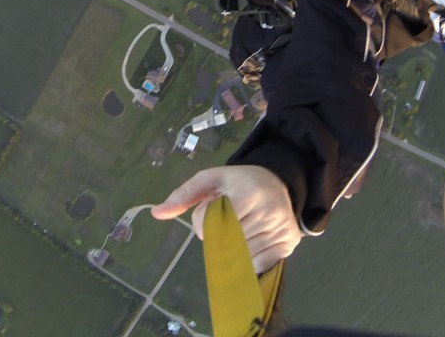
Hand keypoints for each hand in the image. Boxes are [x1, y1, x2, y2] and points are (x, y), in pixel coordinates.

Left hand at [151, 165, 302, 272]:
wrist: (277, 182)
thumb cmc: (239, 181)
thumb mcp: (211, 179)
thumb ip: (183, 195)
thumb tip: (156, 213)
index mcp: (247, 193)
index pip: (212, 224)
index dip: (203, 220)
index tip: (212, 208)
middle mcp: (268, 213)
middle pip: (224, 242)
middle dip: (217, 234)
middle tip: (227, 218)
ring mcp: (279, 230)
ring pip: (239, 255)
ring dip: (232, 246)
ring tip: (242, 224)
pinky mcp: (288, 245)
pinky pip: (256, 264)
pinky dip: (248, 257)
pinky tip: (253, 237)